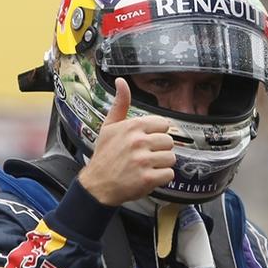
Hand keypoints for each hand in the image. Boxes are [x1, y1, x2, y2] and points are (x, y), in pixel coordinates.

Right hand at [79, 77, 175, 205]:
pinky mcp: (147, 178)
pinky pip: (169, 174)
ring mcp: (143, 160)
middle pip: (169, 142)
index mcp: (133, 126)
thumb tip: (121, 81)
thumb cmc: (104, 156)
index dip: (156, 134)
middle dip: (160, 150)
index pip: (163, 125)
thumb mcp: (109, 126)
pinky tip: (148, 176)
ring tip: (146, 167)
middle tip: (145, 156)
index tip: (146, 142)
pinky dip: (161, 178)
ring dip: (161, 164)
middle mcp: (138, 141)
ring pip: (171, 158)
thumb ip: (120, 104)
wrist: (96, 185)